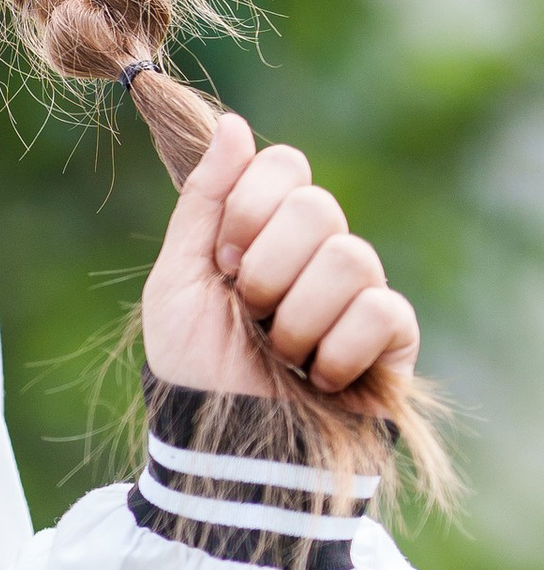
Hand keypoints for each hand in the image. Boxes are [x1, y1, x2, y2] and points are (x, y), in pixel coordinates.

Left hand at [141, 111, 419, 399]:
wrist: (223, 446)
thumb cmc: (194, 367)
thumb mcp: (177, 279)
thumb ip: (203, 201)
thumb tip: (232, 124)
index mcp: (264, 228)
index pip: (285, 164)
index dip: (249, 207)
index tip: (223, 260)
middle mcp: (316, 251)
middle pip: (316, 206)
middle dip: (266, 267)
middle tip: (249, 310)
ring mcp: (357, 292)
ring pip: (349, 258)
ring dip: (296, 317)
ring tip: (281, 353)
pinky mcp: (392, 339)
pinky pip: (382, 310)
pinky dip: (337, 349)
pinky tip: (320, 377)